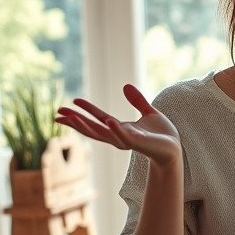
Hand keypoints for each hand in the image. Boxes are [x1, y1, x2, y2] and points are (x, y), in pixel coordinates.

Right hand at [56, 84, 181, 166]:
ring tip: (72, 116)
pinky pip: (125, 136)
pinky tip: (108, 121)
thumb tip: (126, 86)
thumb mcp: (149, 112)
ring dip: (87, 125)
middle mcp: (119, 136)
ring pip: (103, 133)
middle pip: (92, 129)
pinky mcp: (139, 142)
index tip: (68, 105)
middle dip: (75, 122)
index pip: (97, 119)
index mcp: (120, 129)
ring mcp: (127, 140)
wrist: (176, 148)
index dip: (83, 112)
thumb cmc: (163, 134)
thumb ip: (137, 101)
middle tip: (58, 114)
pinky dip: (116, 129)